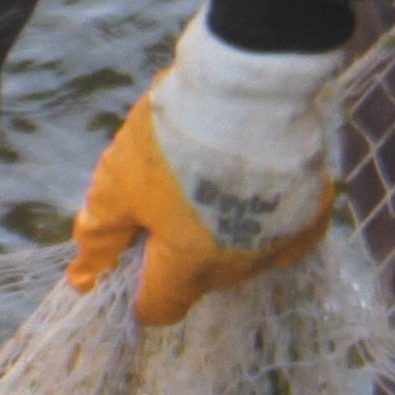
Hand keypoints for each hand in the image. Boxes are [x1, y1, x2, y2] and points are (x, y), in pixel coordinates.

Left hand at [68, 9, 342, 324]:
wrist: (248, 86)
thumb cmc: (172, 138)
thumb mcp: (117, 185)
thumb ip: (100, 238)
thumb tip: (82, 281)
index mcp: (188, 268)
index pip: (159, 308)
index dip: (139, 287)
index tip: (134, 250)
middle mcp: (238, 267)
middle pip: (199, 278)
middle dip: (177, 252)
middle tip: (166, 195)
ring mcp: (280, 241)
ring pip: (241, 255)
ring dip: (222, 232)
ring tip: (209, 179)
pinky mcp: (311, 212)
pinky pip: (285, 234)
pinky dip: (266, 220)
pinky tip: (251, 191)